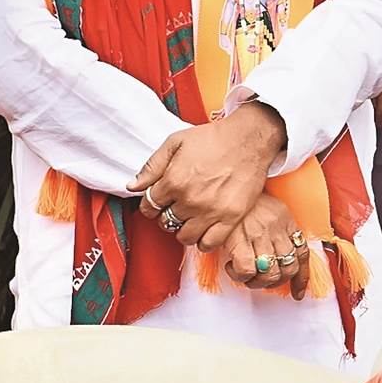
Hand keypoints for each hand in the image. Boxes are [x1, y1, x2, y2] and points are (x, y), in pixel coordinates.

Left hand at [128, 102, 286, 250]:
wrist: (248, 140)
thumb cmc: (215, 138)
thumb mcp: (175, 143)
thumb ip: (152, 166)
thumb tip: (133, 186)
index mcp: (174, 181)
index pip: (149, 206)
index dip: (151, 204)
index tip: (159, 202)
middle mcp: (191, 199)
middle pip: (166, 222)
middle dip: (167, 215)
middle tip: (177, 207)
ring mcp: (211, 211)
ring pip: (185, 236)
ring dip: (183, 230)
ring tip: (190, 219)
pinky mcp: (231, 217)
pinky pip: (210, 243)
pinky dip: (204, 242)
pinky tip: (204, 231)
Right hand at [220, 194, 310, 299]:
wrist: (221, 185)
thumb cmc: (242, 201)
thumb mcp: (268, 210)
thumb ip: (278, 231)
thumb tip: (280, 257)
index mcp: (286, 221)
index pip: (303, 254)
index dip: (302, 277)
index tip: (298, 291)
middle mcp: (276, 228)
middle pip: (289, 268)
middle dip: (277, 282)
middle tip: (262, 280)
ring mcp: (259, 234)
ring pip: (270, 274)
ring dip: (258, 283)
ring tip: (247, 276)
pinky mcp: (238, 240)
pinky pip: (247, 271)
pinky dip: (240, 276)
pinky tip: (232, 267)